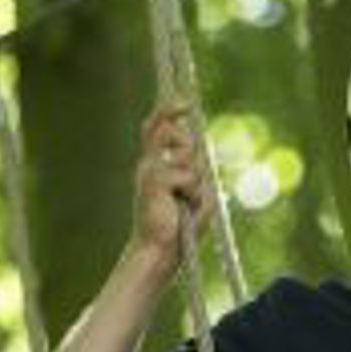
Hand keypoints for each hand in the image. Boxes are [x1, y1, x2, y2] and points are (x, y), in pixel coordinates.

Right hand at [132, 103, 213, 263]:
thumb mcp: (197, 196)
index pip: (157, 128)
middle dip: (187, 143)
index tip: (184, 101)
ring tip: (187, 202)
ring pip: (187, 154)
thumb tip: (201, 149)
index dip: (168, 110)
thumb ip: (198, 173)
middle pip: (170, 129)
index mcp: (156, 165)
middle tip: (189, 179)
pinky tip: (183, 209)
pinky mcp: (154, 180)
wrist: (161, 250)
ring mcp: (149, 170)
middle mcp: (149, 163)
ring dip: (196, 181)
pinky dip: (194, 194)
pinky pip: (188, 176)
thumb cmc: (180, 228)